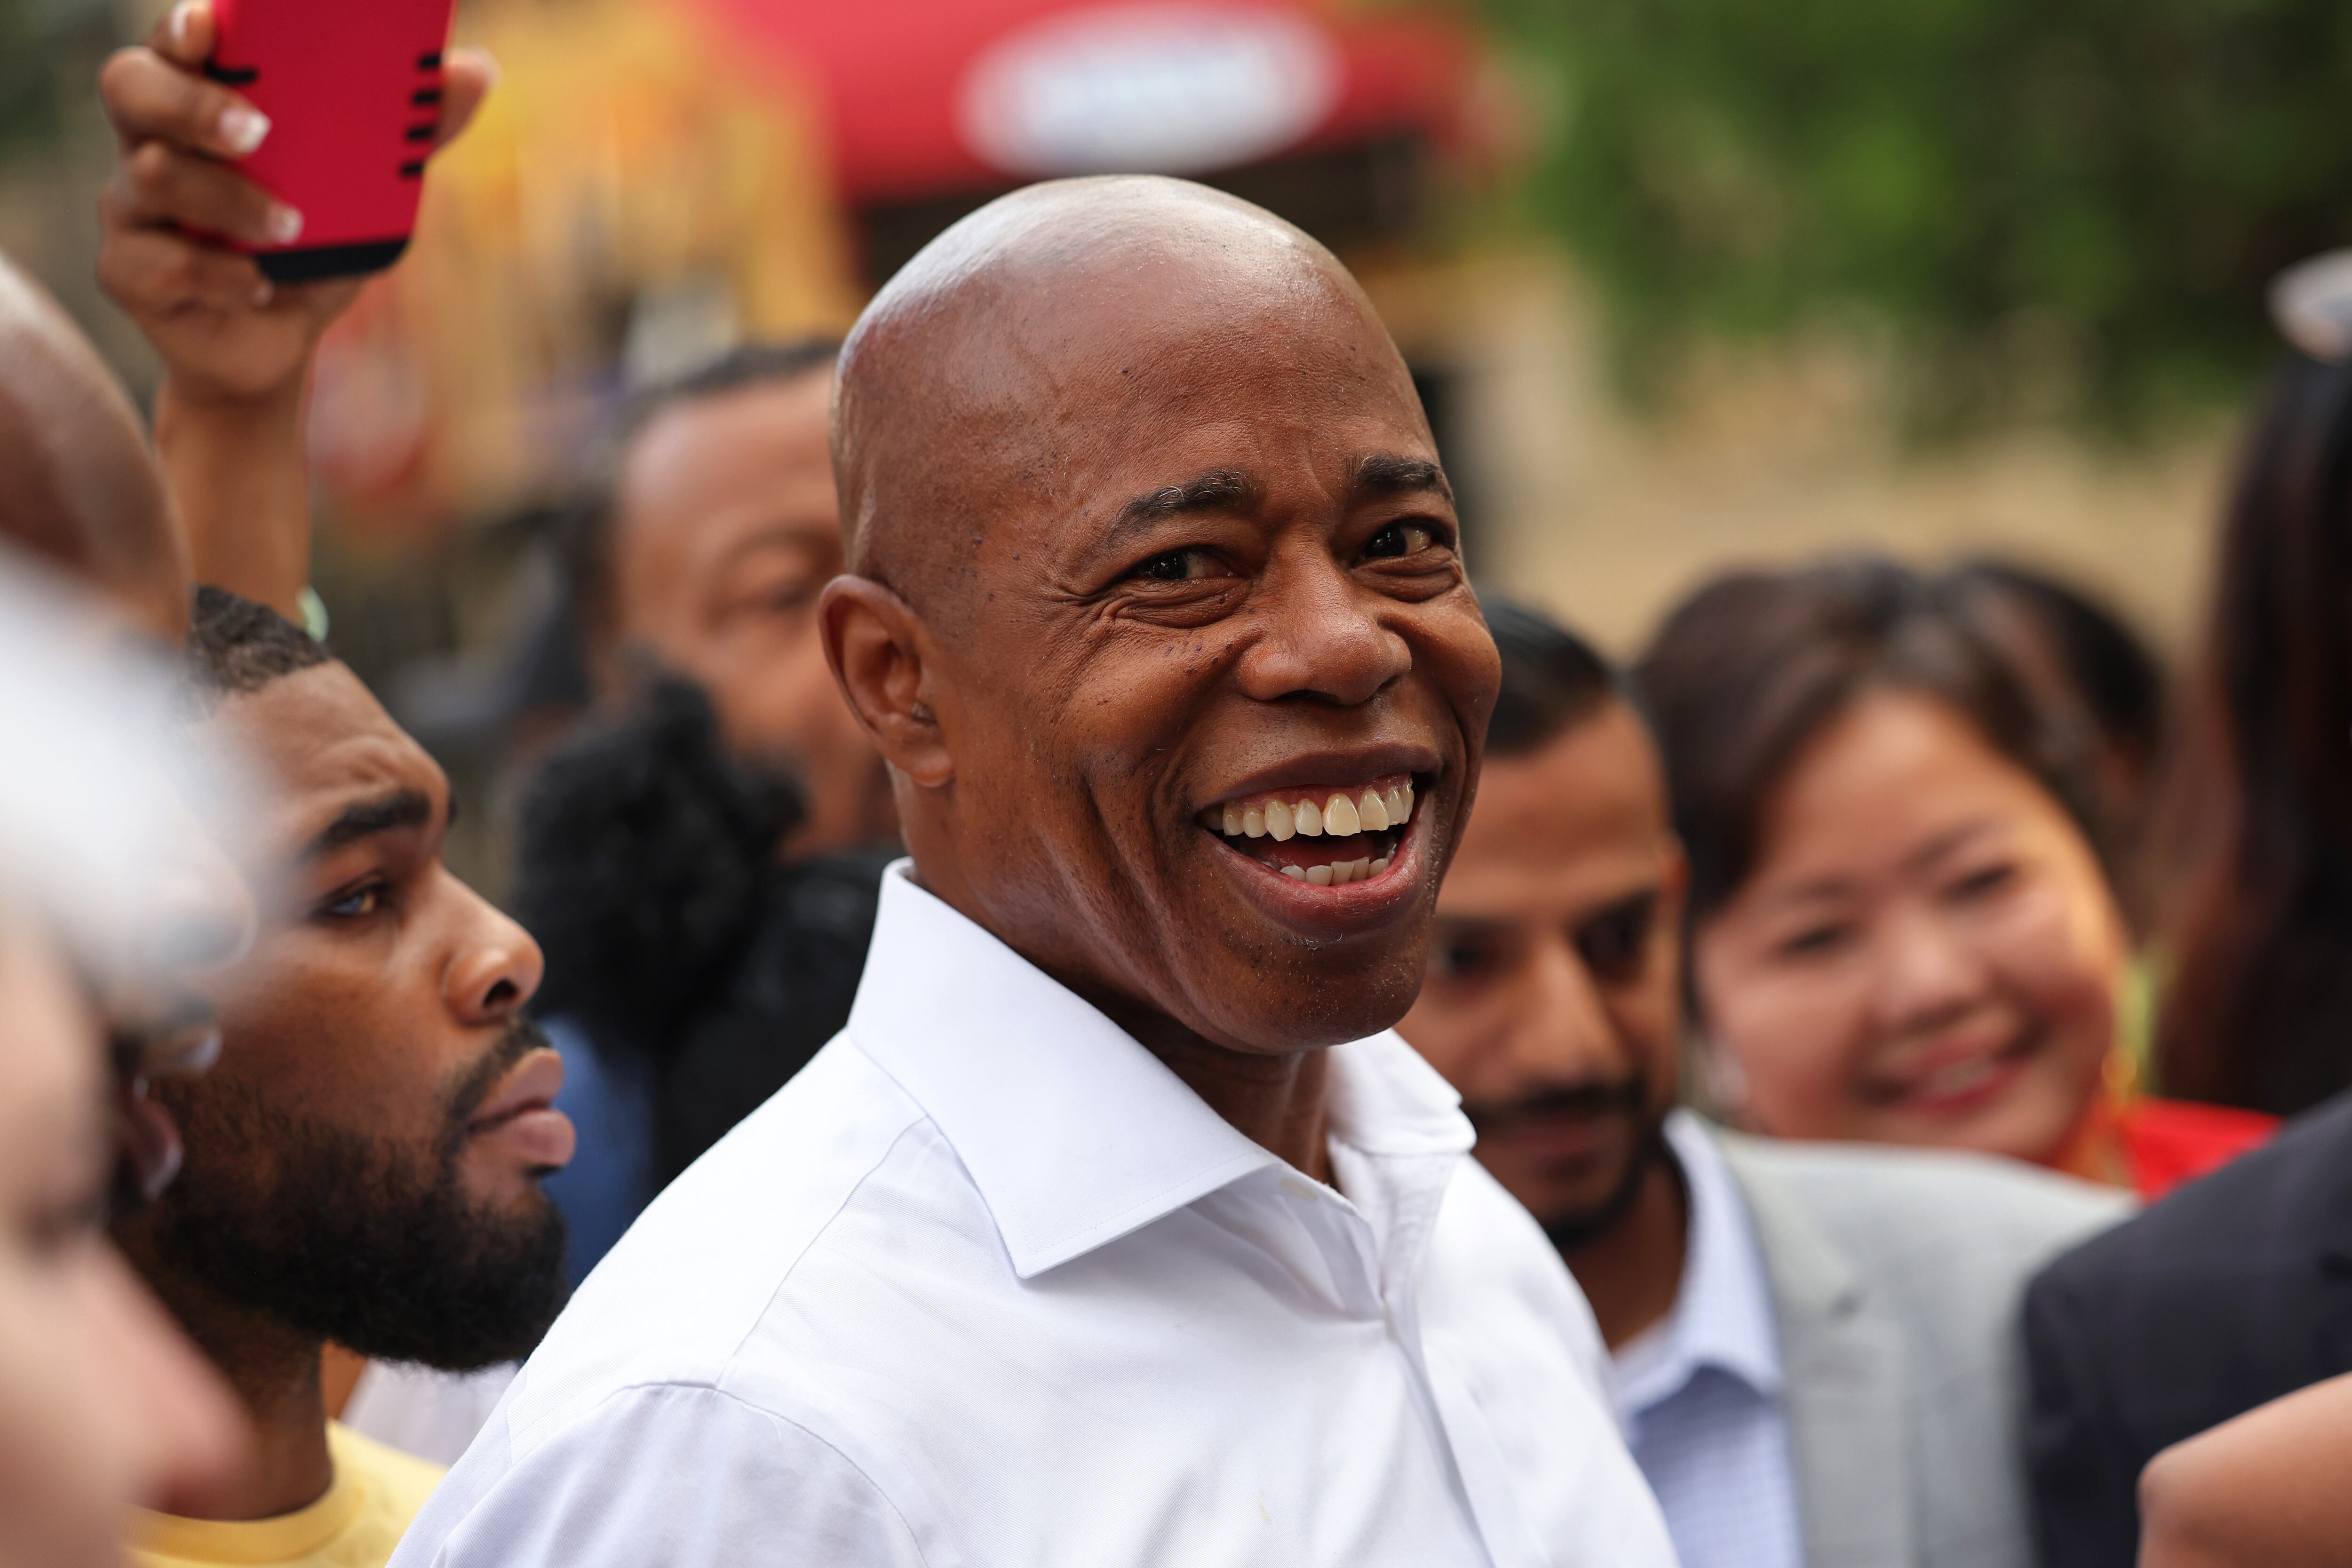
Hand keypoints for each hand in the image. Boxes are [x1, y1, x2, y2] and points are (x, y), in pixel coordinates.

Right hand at [96, 0, 493, 405]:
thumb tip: (476, 71)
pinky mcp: (129, 271)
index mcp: (201, 104)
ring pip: (155, 175)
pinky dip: (224, 275)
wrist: (277, 346)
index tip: (211, 25)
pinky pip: (163, 262)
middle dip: (193, 102)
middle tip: (258, 132)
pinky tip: (260, 287)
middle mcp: (152, 142)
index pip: (176, 45)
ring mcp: (132, 206)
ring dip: (233, 201)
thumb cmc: (312, 249)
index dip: (184, 29)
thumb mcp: (371, 191)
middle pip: (131, 86)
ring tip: (291, 229)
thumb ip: (415, 133)